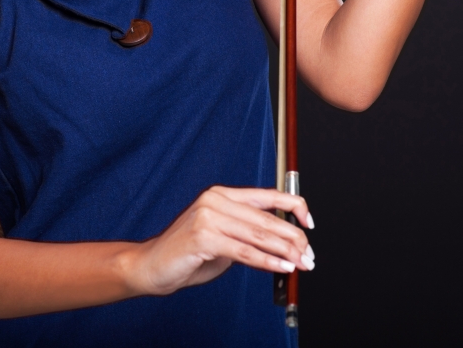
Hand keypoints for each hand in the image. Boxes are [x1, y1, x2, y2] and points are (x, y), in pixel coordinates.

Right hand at [123, 186, 314, 295]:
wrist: (152, 266)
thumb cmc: (189, 254)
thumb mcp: (224, 239)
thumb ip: (249, 235)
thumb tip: (286, 245)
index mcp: (222, 194)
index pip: (268, 195)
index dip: (294, 206)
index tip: (310, 223)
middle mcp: (216, 200)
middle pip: (267, 218)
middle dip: (294, 238)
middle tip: (310, 255)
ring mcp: (208, 216)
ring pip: (259, 235)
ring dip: (286, 252)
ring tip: (302, 263)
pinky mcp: (204, 237)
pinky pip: (244, 251)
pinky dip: (267, 261)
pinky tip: (282, 267)